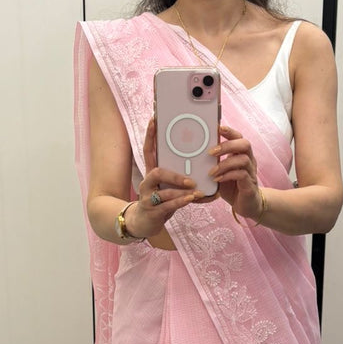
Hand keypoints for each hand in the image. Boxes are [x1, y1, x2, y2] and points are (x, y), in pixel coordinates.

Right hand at [127, 119, 202, 237]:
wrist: (143, 223)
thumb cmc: (159, 201)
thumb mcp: (167, 186)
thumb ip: (178, 176)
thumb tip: (200, 165)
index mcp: (151, 173)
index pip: (148, 151)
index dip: (150, 135)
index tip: (154, 120)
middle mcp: (147, 183)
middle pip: (157, 172)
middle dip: (174, 175)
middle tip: (191, 180)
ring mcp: (147, 198)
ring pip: (163, 192)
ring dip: (181, 192)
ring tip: (196, 191)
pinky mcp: (152, 212)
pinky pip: (167, 205)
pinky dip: (181, 202)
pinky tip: (191, 199)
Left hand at [209, 124, 263, 220]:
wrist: (246, 205)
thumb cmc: (232, 186)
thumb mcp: (220, 172)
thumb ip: (213, 163)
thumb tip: (192, 155)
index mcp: (241, 154)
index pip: (238, 137)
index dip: (229, 131)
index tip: (217, 128)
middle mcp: (249, 161)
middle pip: (245, 144)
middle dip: (227, 145)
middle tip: (211, 152)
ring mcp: (251, 172)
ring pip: (243, 159)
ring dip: (224, 164)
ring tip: (211, 172)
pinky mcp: (250, 185)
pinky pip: (242, 175)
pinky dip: (228, 176)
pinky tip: (217, 180)